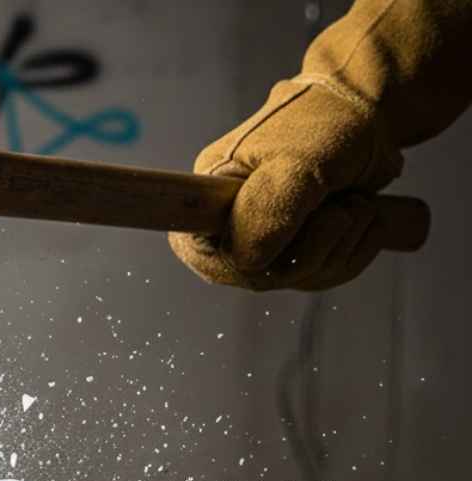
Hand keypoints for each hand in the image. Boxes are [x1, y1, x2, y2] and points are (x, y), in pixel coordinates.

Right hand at [170, 77, 405, 289]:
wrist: (370, 110)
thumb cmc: (329, 123)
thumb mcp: (298, 162)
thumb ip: (269, 209)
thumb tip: (247, 261)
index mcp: (212, 192)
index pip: (204, 254)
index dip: (241, 265)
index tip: (284, 244)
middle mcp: (235, 218)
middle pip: (258, 275)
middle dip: (310, 250)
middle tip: (341, 210)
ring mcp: (270, 234)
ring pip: (296, 277)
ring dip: (341, 245)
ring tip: (356, 203)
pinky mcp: (301, 243)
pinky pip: (321, 275)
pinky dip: (353, 251)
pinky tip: (365, 218)